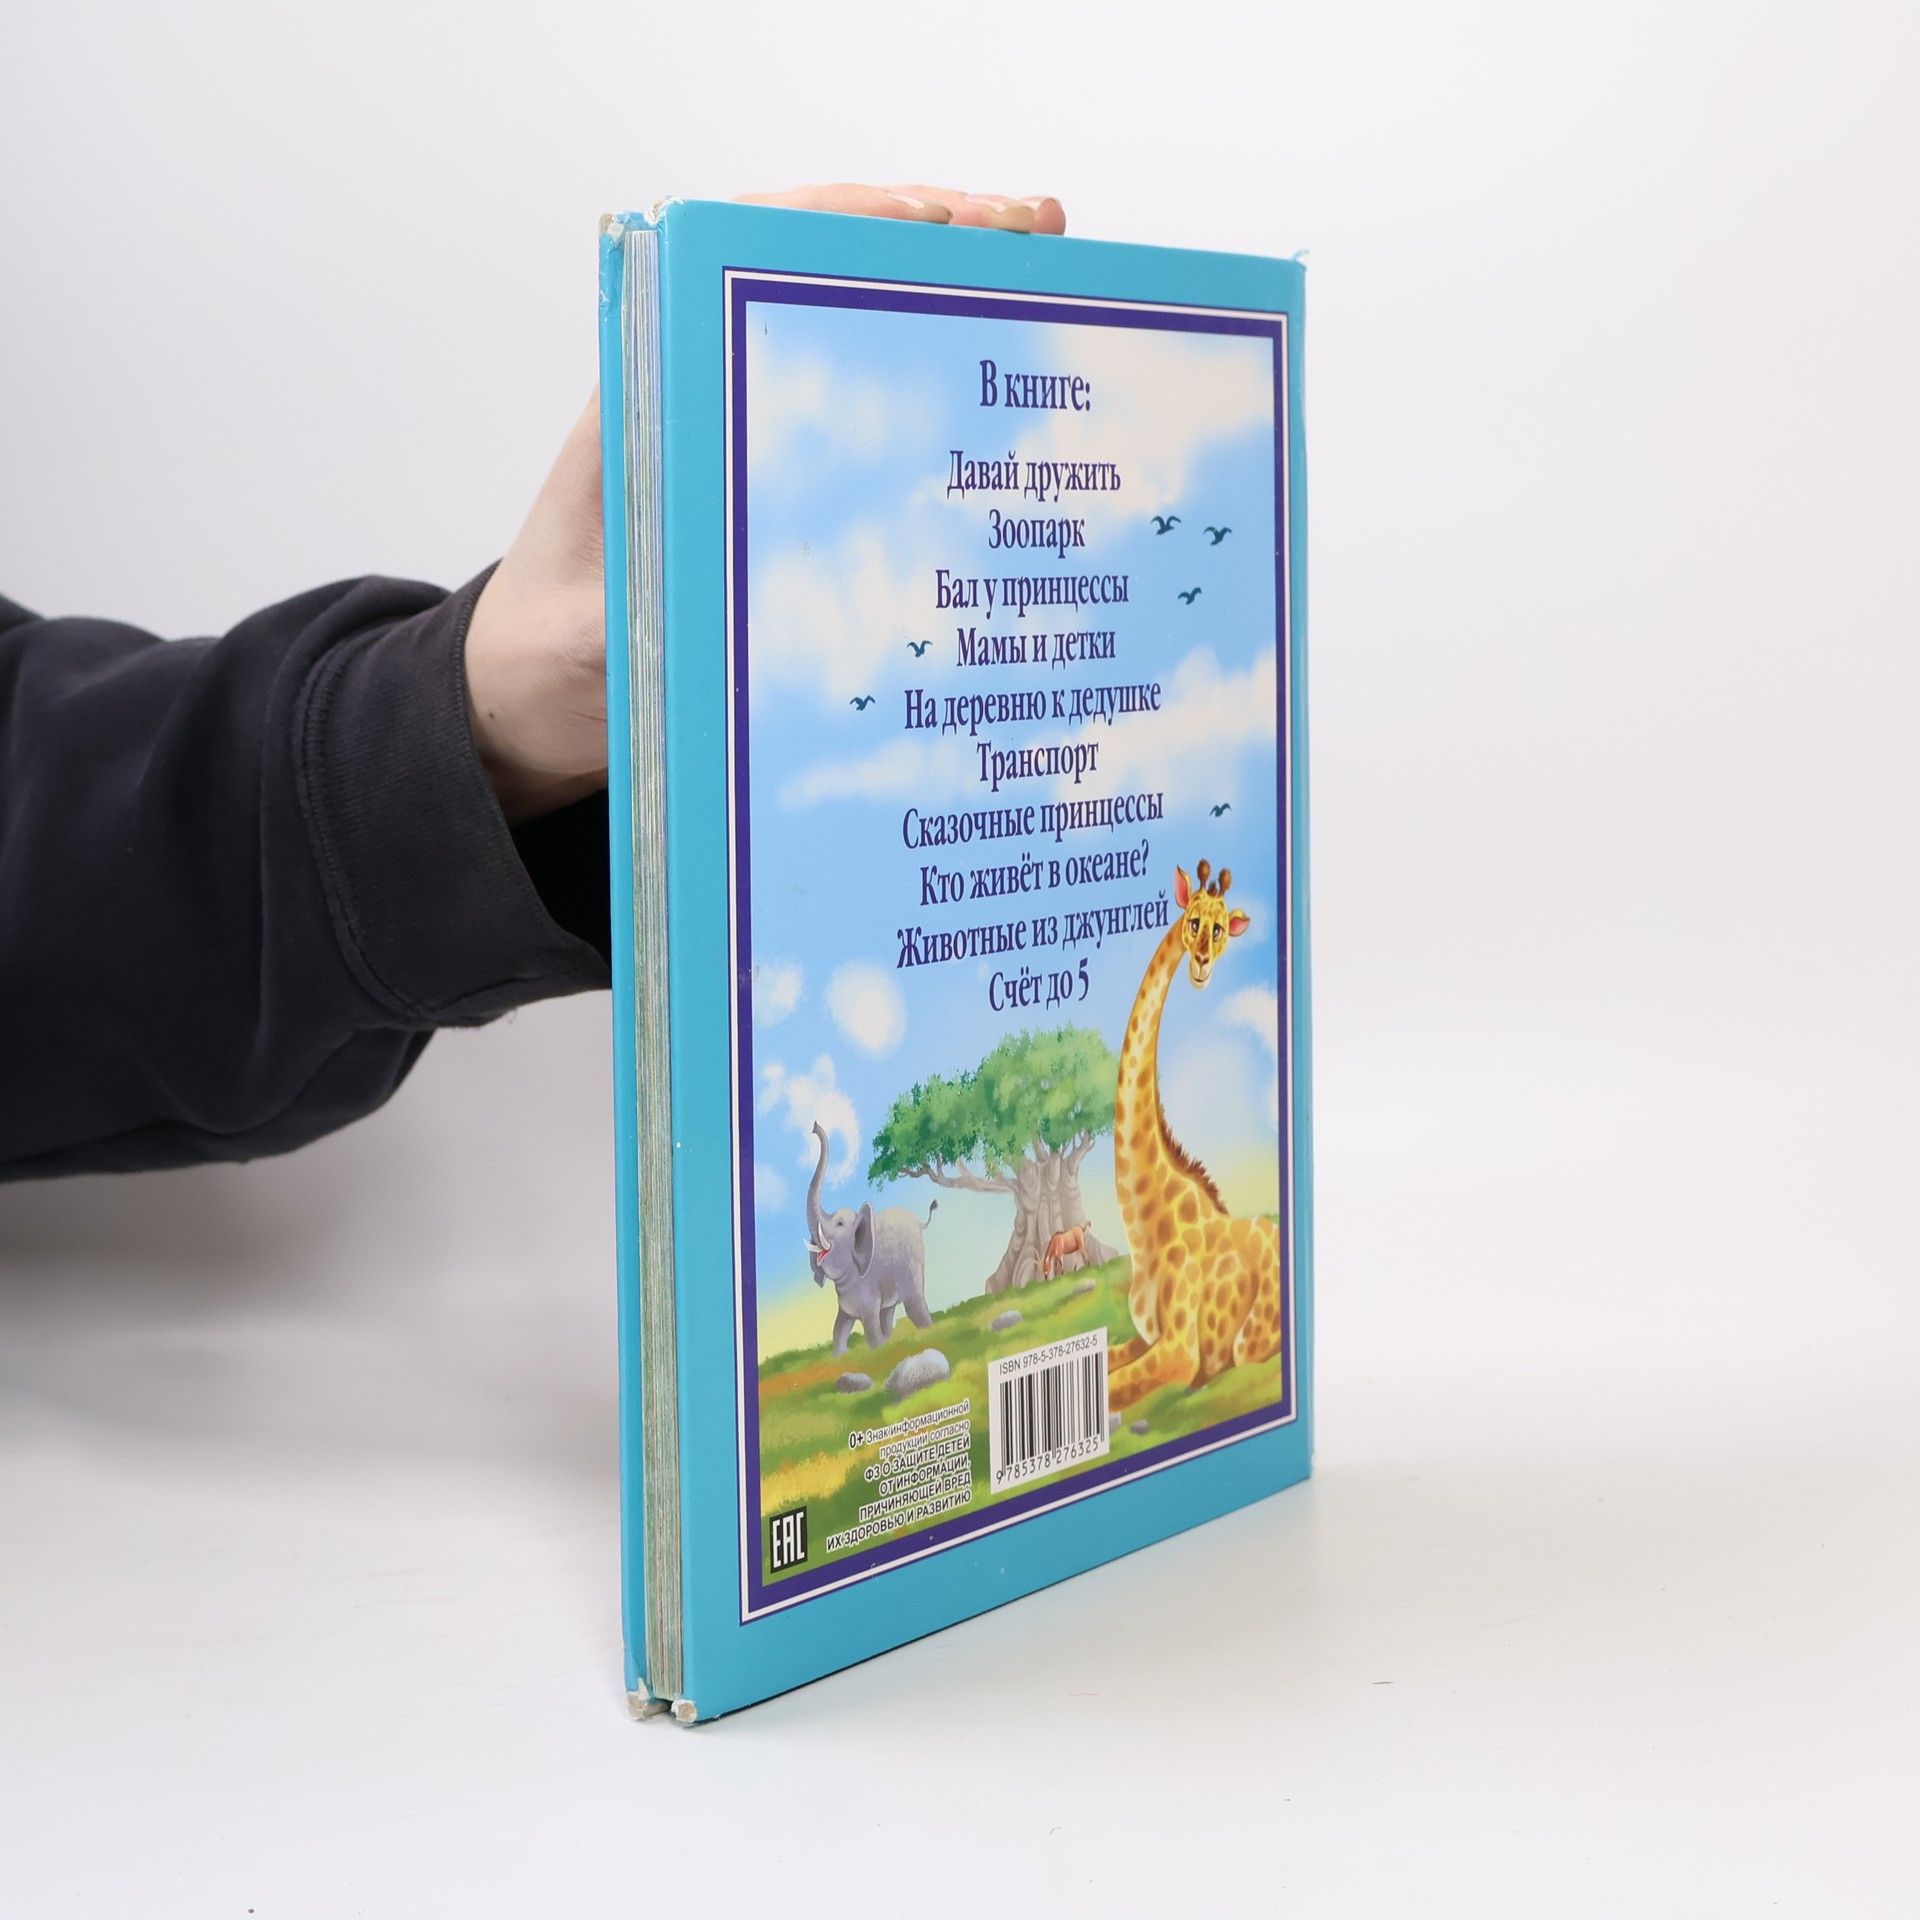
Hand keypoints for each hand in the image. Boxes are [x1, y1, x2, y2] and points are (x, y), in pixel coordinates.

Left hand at [464, 183, 1065, 822]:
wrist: (525, 702)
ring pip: (847, 347)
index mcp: (643, 400)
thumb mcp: (588, 642)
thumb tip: (716, 596)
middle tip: (1035, 238)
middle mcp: (696, 400)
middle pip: (815, 284)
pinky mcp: (767, 498)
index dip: (841, 224)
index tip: (934, 220)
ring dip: (940, 316)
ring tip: (1041, 295)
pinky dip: (926, 407)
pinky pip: (855, 429)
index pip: (741, 258)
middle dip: (927, 249)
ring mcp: (738, 445)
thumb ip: (640, 618)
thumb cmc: (543, 658)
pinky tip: (997, 421)